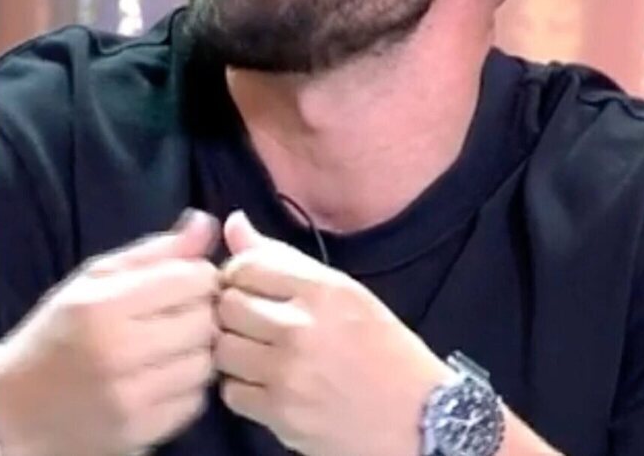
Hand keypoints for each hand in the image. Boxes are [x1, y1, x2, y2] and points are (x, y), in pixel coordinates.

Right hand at [0, 211, 221, 455]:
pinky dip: (186, 384)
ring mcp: (132, 400)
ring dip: (196, 350)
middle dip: (200, 311)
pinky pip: (196, 400)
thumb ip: (153, 252)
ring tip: (167, 345)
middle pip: (205, 321)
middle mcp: (119, 354)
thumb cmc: (55, 333)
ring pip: (206, 363)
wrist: (17, 409)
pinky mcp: (143, 433)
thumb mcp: (91, 280)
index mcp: (102, 306)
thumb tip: (207, 222)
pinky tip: (160, 375)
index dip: (196, 274)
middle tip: (175, 313)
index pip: (191, 279)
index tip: (181, 280)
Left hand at [215, 212, 451, 455]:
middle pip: (226, 305)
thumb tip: (234, 223)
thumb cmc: (383, 351)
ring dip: (234, 352)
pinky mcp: (281, 415)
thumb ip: (281, 258)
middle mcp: (301, 328)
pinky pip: (231, 392)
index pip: (244, 265)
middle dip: (233, 314)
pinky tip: (266, 385)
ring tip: (260, 356)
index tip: (251, 290)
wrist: (421, 419)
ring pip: (222, 349)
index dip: (239, 276)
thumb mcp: (343, 292)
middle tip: (255, 326)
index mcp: (322, 290)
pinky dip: (242, 390)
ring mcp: (288, 373)